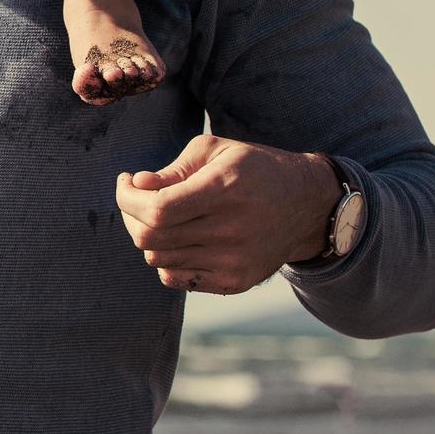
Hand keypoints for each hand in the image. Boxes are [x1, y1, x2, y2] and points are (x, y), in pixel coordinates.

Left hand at [114, 135, 344, 295]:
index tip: (126, 181)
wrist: (308, 206)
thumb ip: (173, 169)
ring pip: (158, 259)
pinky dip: (165, 259)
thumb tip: (138, 185)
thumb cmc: (254, 169)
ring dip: (147, 236)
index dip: (127, 198)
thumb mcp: (216, 151)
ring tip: (160, 216)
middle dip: (130, 215)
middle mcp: (232, 230)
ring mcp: (235, 262)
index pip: (157, 210)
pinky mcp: (236, 282)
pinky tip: (177, 238)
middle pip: (151, 238)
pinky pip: (175, 278)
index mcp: (226, 190)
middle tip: (136, 198)